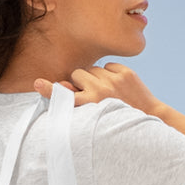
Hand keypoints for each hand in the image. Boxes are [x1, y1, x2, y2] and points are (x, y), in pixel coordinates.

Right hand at [34, 63, 165, 117]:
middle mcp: (101, 92)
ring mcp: (114, 81)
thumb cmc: (117, 118)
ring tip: (106, 92)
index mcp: (91, 105)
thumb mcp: (96, 115)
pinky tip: (117, 86)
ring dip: (95, 77)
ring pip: (92, 69)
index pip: (66, 96)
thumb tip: (61, 86)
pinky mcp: (125, 72)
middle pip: (77, 74)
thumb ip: (78, 100)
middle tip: (92, 94)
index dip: (49, 90)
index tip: (37, 84)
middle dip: (81, 81)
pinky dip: (110, 73)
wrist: (148, 115)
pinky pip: (107, 65)